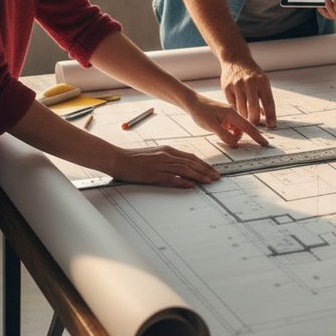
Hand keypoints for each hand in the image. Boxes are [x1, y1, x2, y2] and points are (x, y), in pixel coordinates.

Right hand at [108, 145, 224, 187]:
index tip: (212, 170)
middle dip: (206, 170)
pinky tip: (191, 185)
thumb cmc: (134, 158)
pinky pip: (171, 178)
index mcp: (167, 150)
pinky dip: (182, 181)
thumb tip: (182, 166)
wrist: (118, 159)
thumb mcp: (155, 154)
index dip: (203, 164)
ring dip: (199, 175)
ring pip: (185, 169)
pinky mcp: (153, 174)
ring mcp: (160, 165)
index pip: (191, 157)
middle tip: (216, 176)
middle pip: (191, 162)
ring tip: (209, 181)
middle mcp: (166, 155)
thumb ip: (168, 159)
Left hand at [184, 94, 269, 146]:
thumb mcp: (211, 125)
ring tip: (221, 136)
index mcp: (232, 114)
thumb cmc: (200, 111)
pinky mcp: (224, 117)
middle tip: (239, 146)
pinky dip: (229, 133)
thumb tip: (235, 144)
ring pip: (236, 129)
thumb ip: (224, 135)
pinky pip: (231, 128)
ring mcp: (229, 115)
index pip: (248, 127)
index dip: (257, 136)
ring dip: (233, 136)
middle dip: (243, 138)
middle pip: (243, 129)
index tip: (265, 143)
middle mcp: (233, 114)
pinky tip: (221, 134)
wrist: (192, 102)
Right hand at [219, 59, 276, 127]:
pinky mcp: (227, 88)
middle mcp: (250, 83)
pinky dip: (236, 110)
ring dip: (245, 117)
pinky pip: (232, 105)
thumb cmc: (252, 74)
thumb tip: (267, 117)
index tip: (272, 126)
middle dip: (255, 121)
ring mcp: (237, 85)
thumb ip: (264, 98)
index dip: (271, 116)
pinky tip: (238, 111)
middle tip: (256, 125)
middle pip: (253, 110)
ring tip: (247, 119)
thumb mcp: (262, 81)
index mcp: (262, 82)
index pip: (268, 103)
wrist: (236, 59)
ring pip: (241, 110)